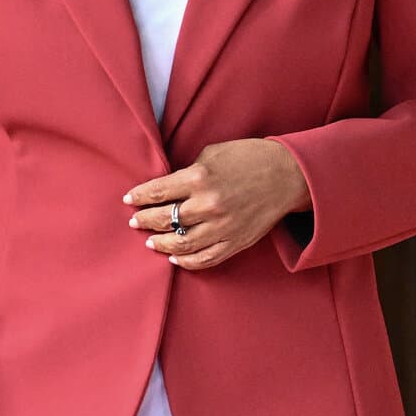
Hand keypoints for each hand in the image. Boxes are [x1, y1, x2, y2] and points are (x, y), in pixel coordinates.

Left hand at [125, 138, 309, 270]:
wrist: (287, 175)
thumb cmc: (249, 158)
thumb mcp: (213, 154)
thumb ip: (188, 172)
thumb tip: (168, 188)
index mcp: (200, 177)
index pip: (158, 192)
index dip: (139, 198)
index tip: (129, 200)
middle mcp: (208, 204)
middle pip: (164, 219)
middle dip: (145, 221)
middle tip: (135, 222)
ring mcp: (223, 226)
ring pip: (181, 244)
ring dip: (161, 244)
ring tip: (151, 242)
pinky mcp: (235, 242)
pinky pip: (206, 258)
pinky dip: (187, 261)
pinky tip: (175, 257)